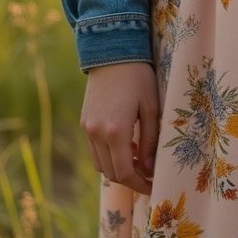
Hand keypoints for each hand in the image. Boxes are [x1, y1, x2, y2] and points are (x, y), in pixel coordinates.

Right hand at [81, 61, 159, 194]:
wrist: (111, 51)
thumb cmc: (138, 77)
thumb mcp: (151, 108)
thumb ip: (150, 141)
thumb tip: (150, 168)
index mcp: (115, 131)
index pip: (125, 173)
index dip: (140, 185)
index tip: (154, 186)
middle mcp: (96, 133)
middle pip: (111, 173)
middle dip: (131, 179)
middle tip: (149, 176)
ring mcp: (87, 128)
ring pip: (100, 164)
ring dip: (118, 169)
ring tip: (139, 160)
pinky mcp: (84, 122)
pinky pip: (94, 150)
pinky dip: (108, 156)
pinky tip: (125, 146)